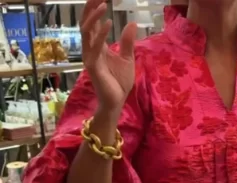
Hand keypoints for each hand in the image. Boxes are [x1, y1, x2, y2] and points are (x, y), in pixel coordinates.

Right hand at [80, 0, 136, 115]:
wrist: (117, 101)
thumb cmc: (119, 81)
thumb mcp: (127, 58)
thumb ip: (127, 41)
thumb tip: (131, 23)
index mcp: (97, 45)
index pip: (92, 22)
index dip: (94, 8)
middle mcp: (90, 49)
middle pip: (86, 22)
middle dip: (90, 7)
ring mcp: (90, 57)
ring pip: (86, 31)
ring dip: (94, 16)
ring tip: (103, 3)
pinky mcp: (92, 66)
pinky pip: (95, 47)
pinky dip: (101, 34)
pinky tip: (108, 23)